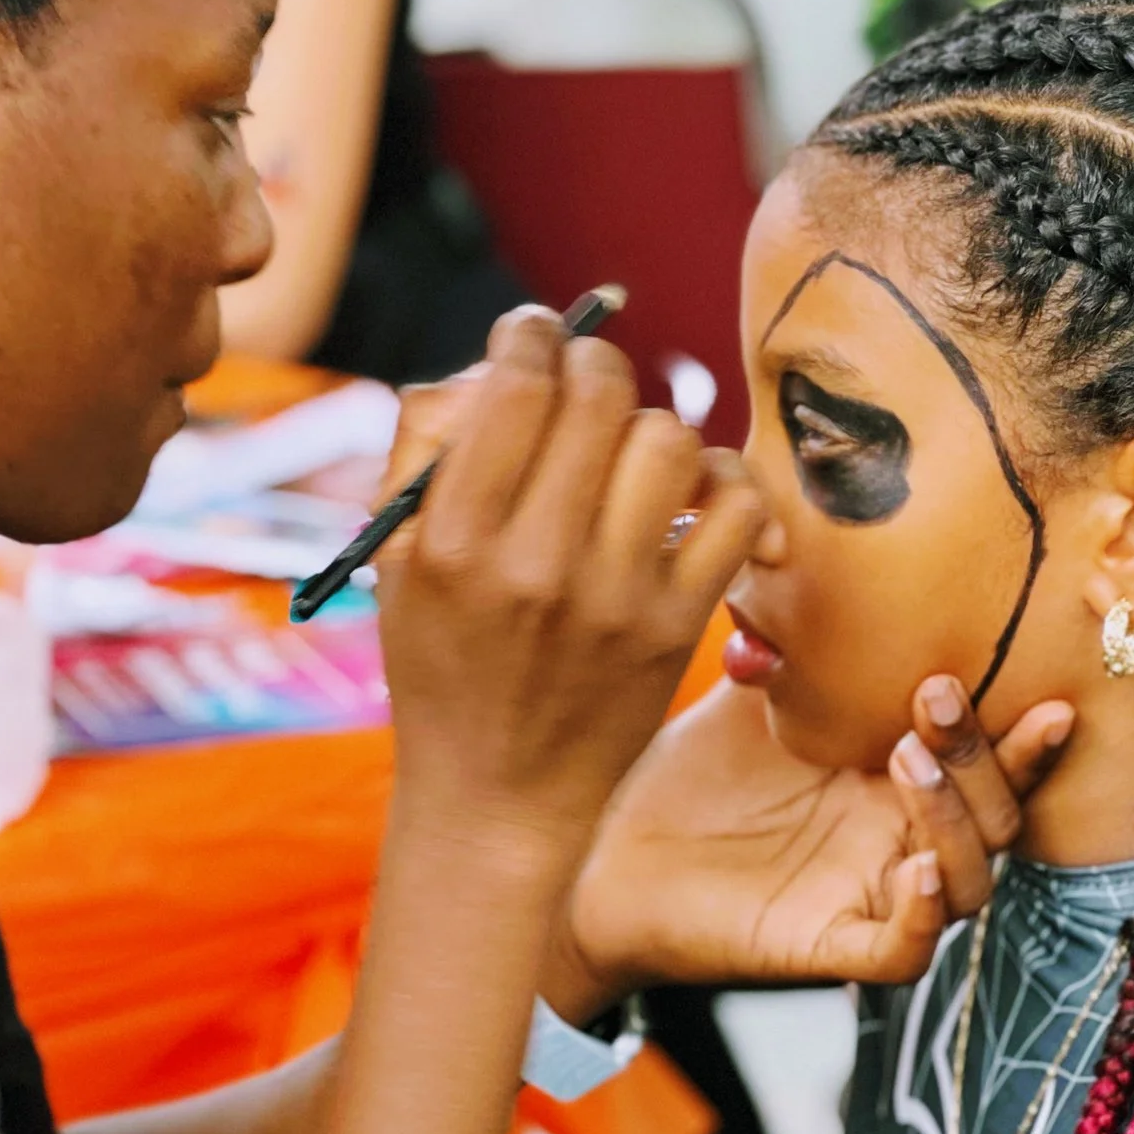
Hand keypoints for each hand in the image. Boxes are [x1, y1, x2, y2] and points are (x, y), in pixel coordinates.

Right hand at [372, 310, 765, 871]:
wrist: (498, 797)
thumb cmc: (444, 664)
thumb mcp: (399, 561)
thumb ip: (425, 448)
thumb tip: (492, 366)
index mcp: (455, 542)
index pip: (516, 388)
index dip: (530, 336)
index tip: (531, 338)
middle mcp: (536, 566)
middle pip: (599, 397)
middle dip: (593, 364)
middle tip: (582, 382)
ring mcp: (617, 598)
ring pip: (669, 440)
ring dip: (650, 426)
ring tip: (625, 452)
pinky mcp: (679, 626)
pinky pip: (735, 508)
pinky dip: (721, 486)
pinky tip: (688, 501)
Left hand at [543, 675, 1072, 1021]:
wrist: (603, 856)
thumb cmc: (684, 780)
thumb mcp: (753, 699)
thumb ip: (801, 646)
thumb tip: (815, 558)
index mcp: (893, 782)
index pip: (987, 762)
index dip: (1012, 728)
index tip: (993, 675)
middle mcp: (895, 840)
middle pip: (996, 816)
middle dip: (983, 756)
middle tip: (935, 696)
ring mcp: (867, 897)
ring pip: (970, 885)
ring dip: (955, 821)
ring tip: (909, 760)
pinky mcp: (825, 947)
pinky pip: (904, 953)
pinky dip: (921, 915)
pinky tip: (916, 869)